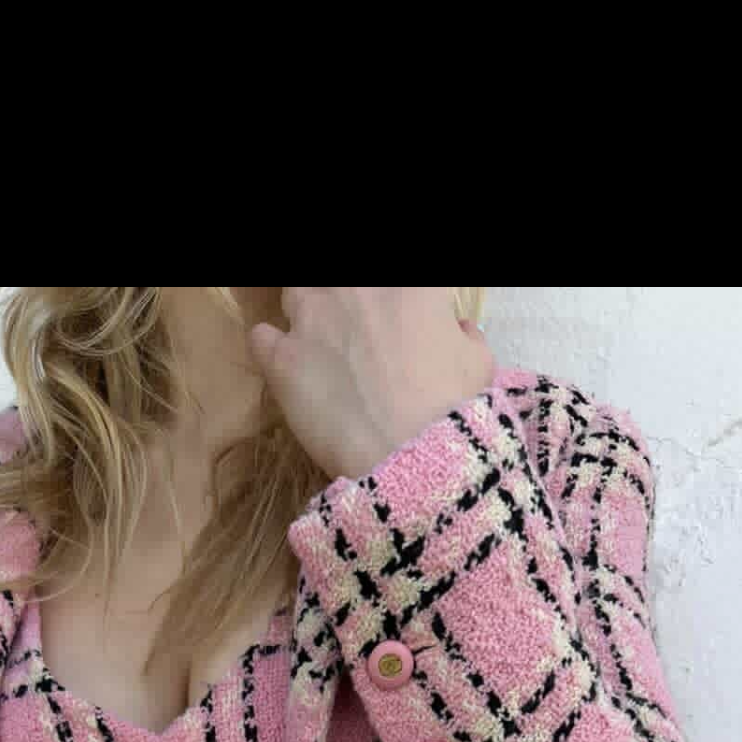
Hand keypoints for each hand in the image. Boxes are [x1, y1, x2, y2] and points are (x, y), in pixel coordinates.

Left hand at [250, 287, 496, 481]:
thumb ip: (465, 337)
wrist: (412, 458)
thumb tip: (458, 329)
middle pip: (338, 283)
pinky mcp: (282, 358)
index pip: (401, 284)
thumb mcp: (480, 366)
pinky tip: (285, 365)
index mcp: (410, 285)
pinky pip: (260, 336)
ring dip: (306, 314)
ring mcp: (312, 318)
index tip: (401, 326)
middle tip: (354, 334)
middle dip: (345, 301)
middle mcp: (356, 288)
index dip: (397, 306)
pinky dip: (269, 347)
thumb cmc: (454, 409)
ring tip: (317, 345)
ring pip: (295, 293)